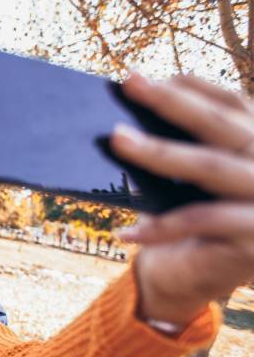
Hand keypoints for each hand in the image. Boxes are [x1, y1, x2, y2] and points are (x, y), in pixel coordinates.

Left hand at [111, 73, 253, 323]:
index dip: (194, 87)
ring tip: (117, 139)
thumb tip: (131, 118)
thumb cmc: (187, 225)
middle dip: (172, 102)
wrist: (197, 282)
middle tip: (131, 83)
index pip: (234, 103)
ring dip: (159, 151)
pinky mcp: (253, 238)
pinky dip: (159, 227)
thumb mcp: (188, 183)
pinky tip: (125, 230)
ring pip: (208, 167)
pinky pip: (198, 222)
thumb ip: (180, 150)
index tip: (152, 75)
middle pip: (220, 125)